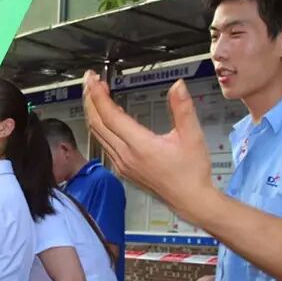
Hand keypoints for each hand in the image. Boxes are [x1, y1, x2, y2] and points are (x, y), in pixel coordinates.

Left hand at [84, 71, 216, 223]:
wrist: (190, 200)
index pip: (110, 116)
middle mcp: (126, 156)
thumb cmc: (192, 172)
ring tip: (95, 94)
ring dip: (93, 112)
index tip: (94, 80)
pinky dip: (102, 126)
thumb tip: (177, 86)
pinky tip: (109, 116)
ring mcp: (122, 164)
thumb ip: (183, 108)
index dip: (99, 96)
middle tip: (89, 80)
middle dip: (90, 99)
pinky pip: (105, 144)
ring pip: (98, 134)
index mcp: (140, 146)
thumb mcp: (192, 136)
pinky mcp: (124, 169)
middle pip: (97, 123)